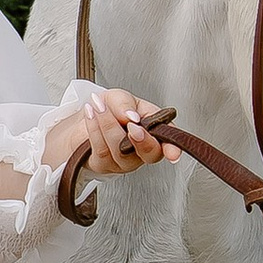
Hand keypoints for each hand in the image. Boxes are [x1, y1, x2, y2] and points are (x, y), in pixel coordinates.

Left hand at [45, 90, 170, 180]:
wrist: (90, 116)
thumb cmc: (111, 108)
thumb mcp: (121, 97)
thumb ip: (126, 103)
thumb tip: (131, 116)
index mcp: (155, 131)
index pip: (169, 142)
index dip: (173, 149)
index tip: (172, 153)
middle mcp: (142, 149)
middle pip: (149, 154)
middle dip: (141, 139)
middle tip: (131, 122)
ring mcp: (125, 161)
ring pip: (121, 151)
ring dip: (108, 125)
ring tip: (99, 106)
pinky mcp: (105, 165)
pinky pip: (102, 151)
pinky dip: (95, 129)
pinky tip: (91, 115)